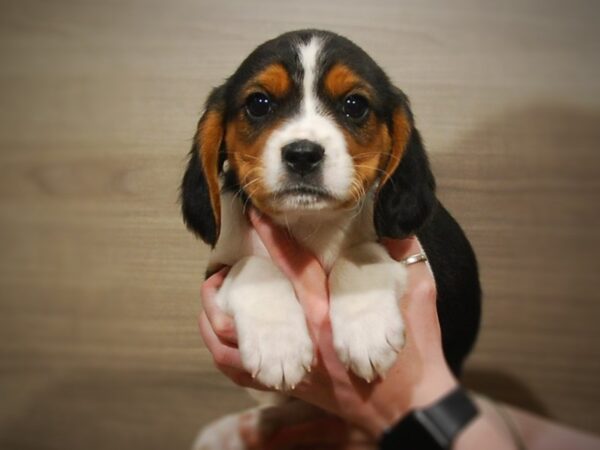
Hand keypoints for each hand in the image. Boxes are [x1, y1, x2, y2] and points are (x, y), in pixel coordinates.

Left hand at [198, 209, 456, 437]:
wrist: (412, 409)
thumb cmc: (415, 354)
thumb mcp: (420, 296)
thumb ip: (407, 254)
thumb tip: (396, 220)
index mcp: (329, 315)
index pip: (293, 267)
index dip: (272, 237)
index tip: (256, 214)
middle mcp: (302, 340)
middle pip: (248, 307)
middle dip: (225, 281)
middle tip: (221, 262)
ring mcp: (291, 368)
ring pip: (230, 344)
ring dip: (212, 316)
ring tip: (213, 292)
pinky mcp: (289, 386)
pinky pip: (238, 373)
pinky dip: (221, 350)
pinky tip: (221, 332)